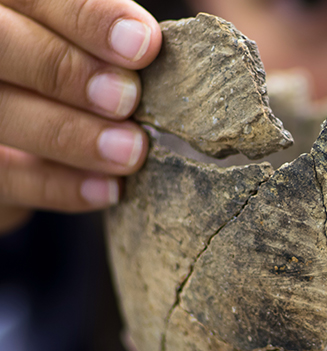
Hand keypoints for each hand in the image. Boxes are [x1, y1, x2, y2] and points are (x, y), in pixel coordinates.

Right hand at [0, 0, 161, 232]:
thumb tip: (144, 43)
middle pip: (1, 47)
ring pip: (2, 113)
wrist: (16, 147)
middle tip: (127, 99)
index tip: (143, 44)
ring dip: (71, 135)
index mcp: (6, 8)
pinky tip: (109, 189)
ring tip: (130, 150)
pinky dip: (60, 186)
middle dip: (67, 71)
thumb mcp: (81, 46)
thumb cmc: (70, 78)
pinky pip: (6, 179)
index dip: (86, 16)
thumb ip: (95, 33)